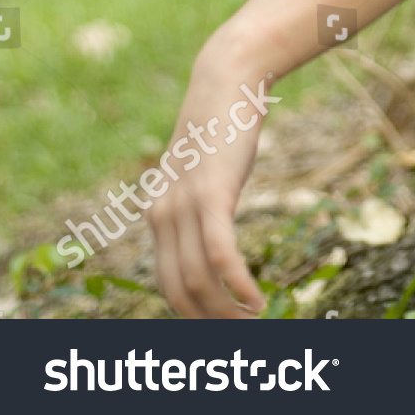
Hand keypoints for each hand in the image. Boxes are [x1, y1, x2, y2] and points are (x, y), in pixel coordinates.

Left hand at [147, 44, 270, 318]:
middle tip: (240, 336)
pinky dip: (238, 286)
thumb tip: (212, 234)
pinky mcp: (211, 194)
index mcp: (158, 214)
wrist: (225, 78)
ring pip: (199, 281)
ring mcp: (184, 205)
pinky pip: (220, 256)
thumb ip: (200, 204)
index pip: (167, 284)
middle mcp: (162, 215)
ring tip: (253, 324)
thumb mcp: (204, 172)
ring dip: (226, 313)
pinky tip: (256, 301)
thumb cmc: (222, 125)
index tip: (222, 326)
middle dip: (208, 323)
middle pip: (179, 292)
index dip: (193, 314)